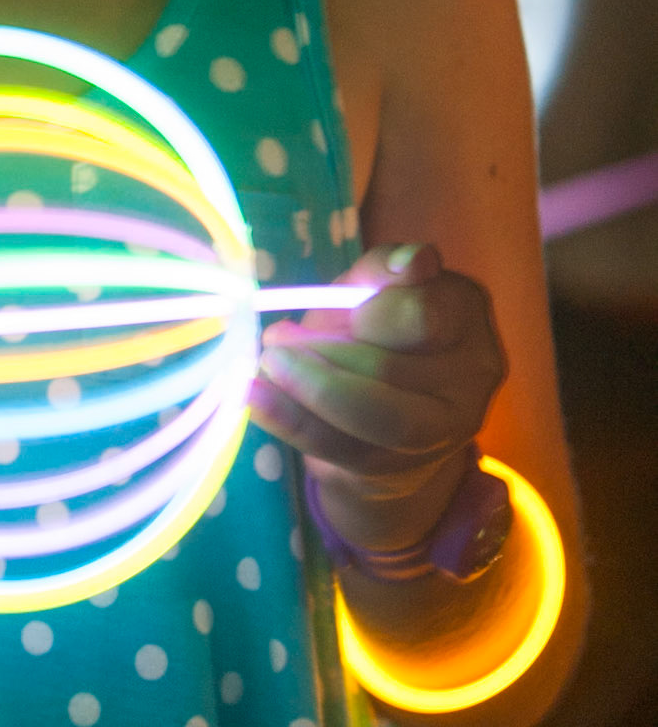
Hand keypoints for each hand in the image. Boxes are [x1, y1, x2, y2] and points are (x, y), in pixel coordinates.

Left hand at [246, 244, 506, 549]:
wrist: (384, 397)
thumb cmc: (375, 322)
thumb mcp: (371, 284)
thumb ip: (384, 270)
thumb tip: (415, 260)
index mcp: (464, 312)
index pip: (422, 316)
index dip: (371, 314)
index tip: (337, 304)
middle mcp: (471, 375)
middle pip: (391, 369)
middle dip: (323, 352)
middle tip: (276, 339)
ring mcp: (443, 430)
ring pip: (374, 417)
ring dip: (308, 387)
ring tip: (268, 363)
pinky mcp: (400, 466)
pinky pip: (341, 448)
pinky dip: (290, 420)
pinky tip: (255, 397)